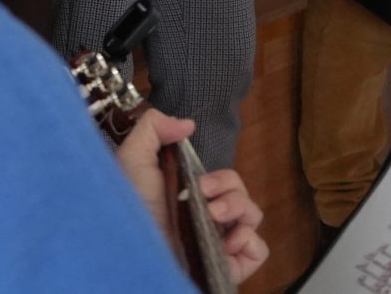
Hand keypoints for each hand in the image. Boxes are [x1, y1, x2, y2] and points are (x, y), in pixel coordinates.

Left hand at [110, 111, 270, 285]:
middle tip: (205, 198)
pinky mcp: (230, 266)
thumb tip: (188, 124)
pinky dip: (249, 241)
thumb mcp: (133, 158)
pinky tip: (225, 243)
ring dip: (239, 210)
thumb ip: (154, 128)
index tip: (200, 182)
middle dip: (230, 190)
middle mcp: (209, 221)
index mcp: (192, 199)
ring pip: (253, 216)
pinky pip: (259, 249)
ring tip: (212, 217)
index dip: (220, 178)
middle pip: (243, 194)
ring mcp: (221, 244)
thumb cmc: (131, 207)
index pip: (225, 182)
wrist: (134, 251)